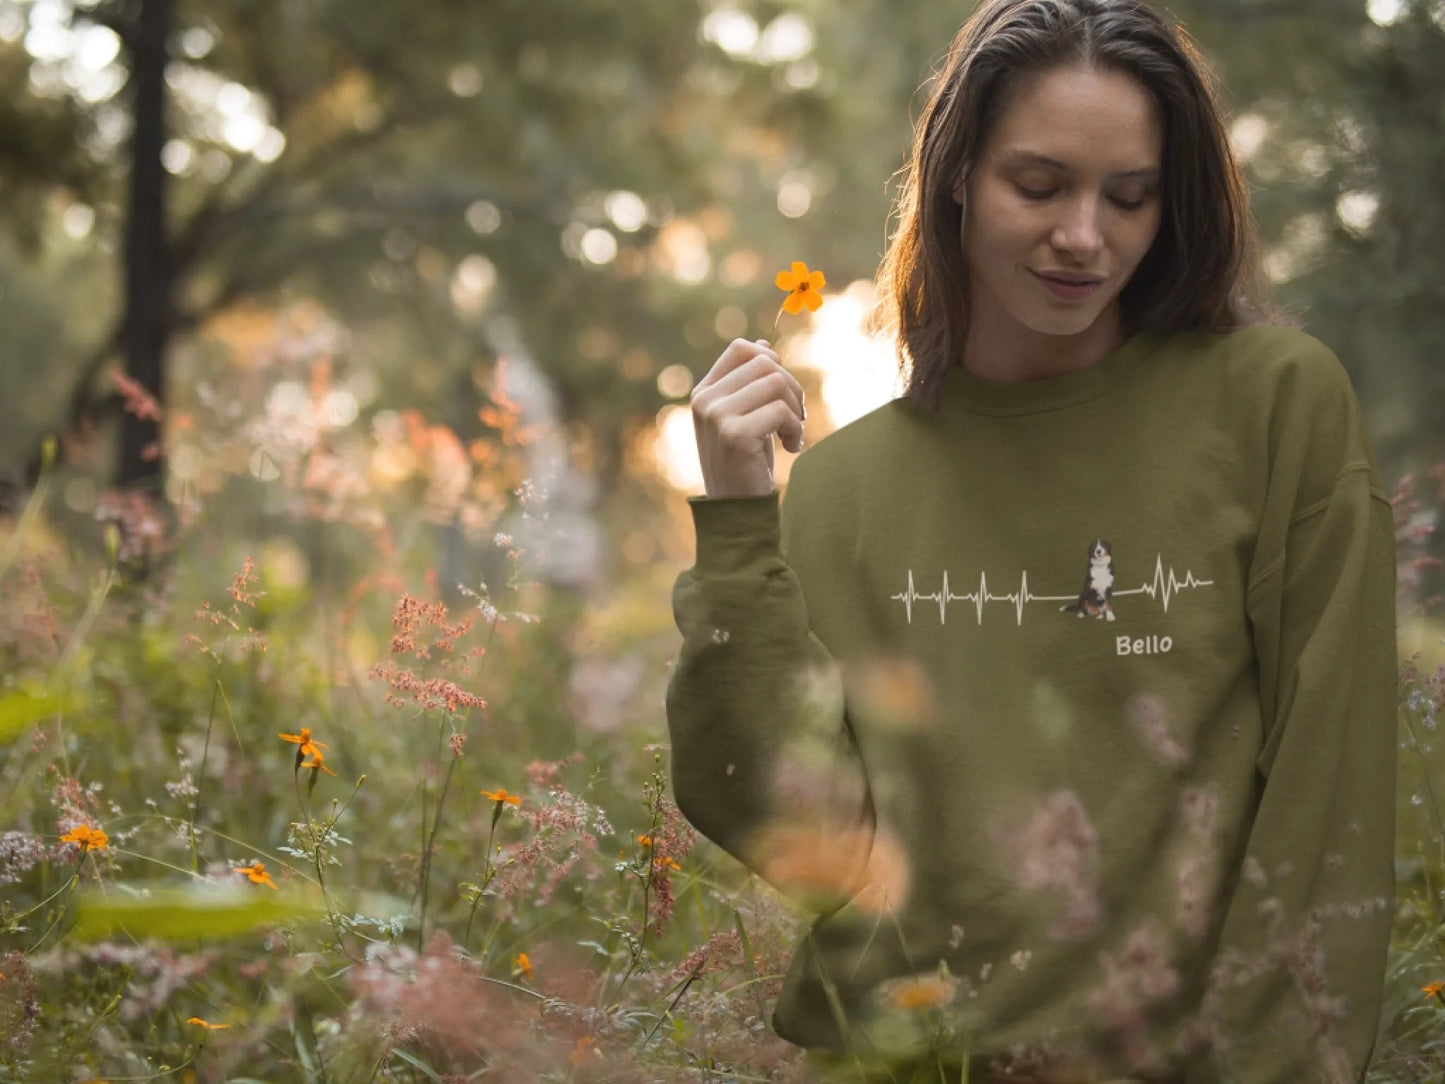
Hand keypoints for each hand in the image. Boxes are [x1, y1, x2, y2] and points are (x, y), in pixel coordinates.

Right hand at [690, 338, 806, 497]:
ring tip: (792, 434)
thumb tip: (763, 344)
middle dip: (792, 388)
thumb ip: (750, 383)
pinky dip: (795, 428)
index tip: (780, 393)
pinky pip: (781, 410)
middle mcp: (705, 400)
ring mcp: (716, 416)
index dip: (770, 362)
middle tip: (796, 418)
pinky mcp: (734, 434)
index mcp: (704, 393)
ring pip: (776, 383)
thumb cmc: (745, 462)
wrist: (736, 510)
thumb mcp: (746, 417)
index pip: (741, 349)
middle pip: (765, 363)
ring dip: (796, 409)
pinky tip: (791, 448)